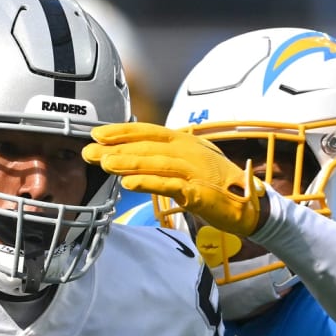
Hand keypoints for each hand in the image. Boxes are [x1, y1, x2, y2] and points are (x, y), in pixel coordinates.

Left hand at [82, 122, 264, 235]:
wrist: (246, 203)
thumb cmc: (213, 185)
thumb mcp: (186, 165)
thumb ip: (161, 159)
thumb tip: (130, 159)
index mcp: (183, 142)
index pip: (148, 132)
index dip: (122, 132)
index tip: (97, 135)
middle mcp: (187, 151)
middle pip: (147, 146)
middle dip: (116, 148)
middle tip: (89, 152)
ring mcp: (193, 170)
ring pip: (156, 162)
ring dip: (128, 162)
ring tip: (104, 163)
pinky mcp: (198, 191)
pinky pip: (169, 185)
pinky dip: (148, 182)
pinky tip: (129, 183)